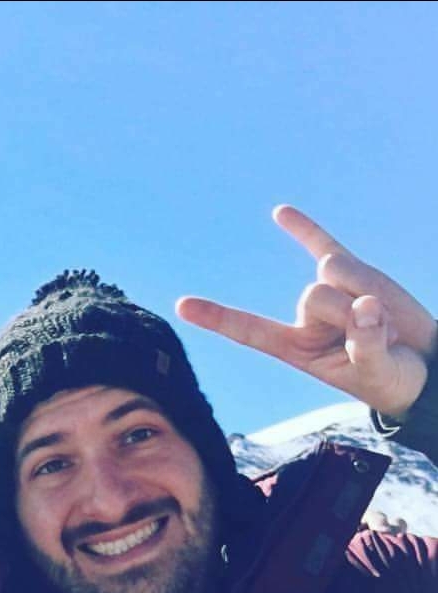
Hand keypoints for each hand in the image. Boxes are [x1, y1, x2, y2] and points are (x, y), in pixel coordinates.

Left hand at [177, 205, 434, 418]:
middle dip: (349, 313)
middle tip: (376, 339)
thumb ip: (368, 345)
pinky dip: (304, 229)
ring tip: (384, 321)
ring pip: (333, 270)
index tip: (181, 306)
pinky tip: (279, 212)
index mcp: (296, 349)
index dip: (217, 317)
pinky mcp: (352, 272)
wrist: (424, 364)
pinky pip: (324, 243)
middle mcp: (304, 319)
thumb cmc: (394, 378)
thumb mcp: (380, 372)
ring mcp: (327, 291)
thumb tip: (363, 307)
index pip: (249, 330)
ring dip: (367, 290)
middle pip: (313, 295)